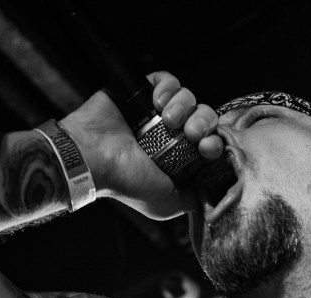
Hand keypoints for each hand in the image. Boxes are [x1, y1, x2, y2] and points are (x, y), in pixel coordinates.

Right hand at [59, 72, 222, 219]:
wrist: (96, 157)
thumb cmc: (128, 183)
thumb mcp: (168, 203)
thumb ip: (192, 198)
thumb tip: (210, 189)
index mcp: (179, 159)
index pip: (210, 143)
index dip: (215, 143)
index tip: (207, 149)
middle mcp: (170, 135)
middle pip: (205, 118)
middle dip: (203, 123)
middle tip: (189, 133)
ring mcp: (156, 112)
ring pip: (189, 98)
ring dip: (184, 106)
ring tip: (167, 118)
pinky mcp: (143, 92)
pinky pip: (168, 80)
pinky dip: (168, 88)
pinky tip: (157, 102)